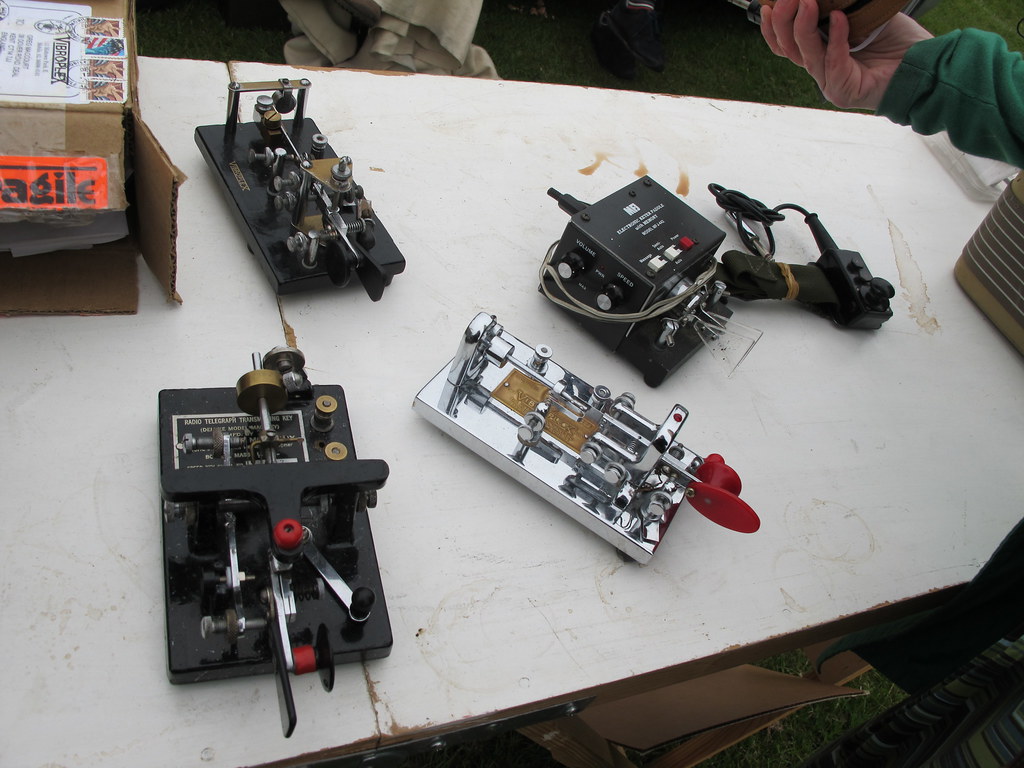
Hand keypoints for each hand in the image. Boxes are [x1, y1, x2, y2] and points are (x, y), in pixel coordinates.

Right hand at [760, 0, 932, 109]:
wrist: (925, 63)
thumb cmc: (898, 42)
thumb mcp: (862, 15)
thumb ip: (839, 7)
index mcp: (821, 53)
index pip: (785, 44)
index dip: (773, 27)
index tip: (769, 5)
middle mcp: (821, 69)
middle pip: (789, 49)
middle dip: (784, 22)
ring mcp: (830, 83)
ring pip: (806, 56)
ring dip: (803, 27)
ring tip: (807, 2)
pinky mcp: (843, 92)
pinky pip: (833, 62)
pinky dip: (835, 39)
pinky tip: (839, 18)